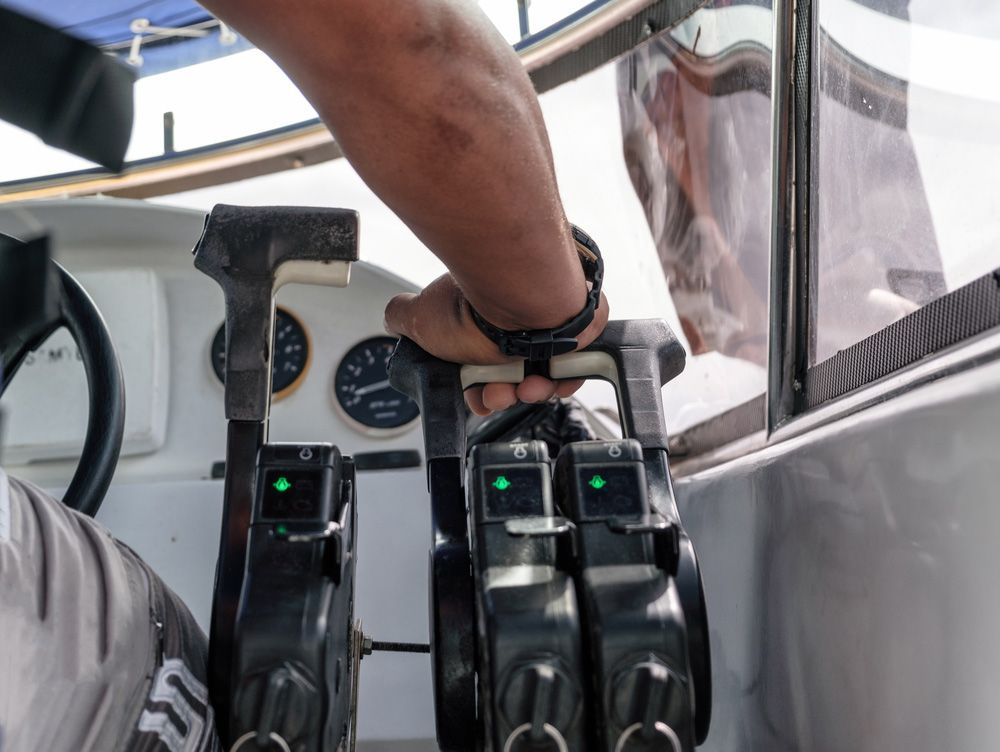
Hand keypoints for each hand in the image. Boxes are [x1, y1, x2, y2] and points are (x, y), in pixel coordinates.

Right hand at [384, 274, 608, 415]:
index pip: (479, 372)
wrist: (521, 295)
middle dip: (503, 395)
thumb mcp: (419, 317)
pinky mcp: (575, 332)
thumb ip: (402, 317)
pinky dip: (563, 379)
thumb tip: (395, 318)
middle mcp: (511, 324)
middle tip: (501, 392)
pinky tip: (552, 377)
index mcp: (477, 323)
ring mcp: (544, 327)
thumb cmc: (473, 308)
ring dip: (531, 391)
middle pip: (510, 378)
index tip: (479, 399)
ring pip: (540, 376)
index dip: (477, 394)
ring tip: (527, 385)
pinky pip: (573, 367)